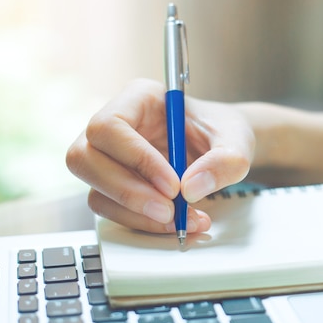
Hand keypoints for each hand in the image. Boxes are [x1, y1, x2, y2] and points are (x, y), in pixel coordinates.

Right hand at [66, 78, 254, 233]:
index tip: (173, 185)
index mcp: (139, 98)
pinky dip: (141, 223)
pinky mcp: (114, 185)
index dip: (136, 158)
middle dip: (127, 192)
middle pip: (85, 158)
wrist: (224, 149)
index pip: (110, 125)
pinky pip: (111, 209)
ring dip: (135, 214)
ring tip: (181, 221)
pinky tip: (175, 224)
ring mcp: (110, 157)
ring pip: (95, 190)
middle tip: (170, 211)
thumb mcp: (237, 141)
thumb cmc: (224, 132)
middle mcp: (116, 125)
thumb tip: (191, 188)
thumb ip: (224, 161)